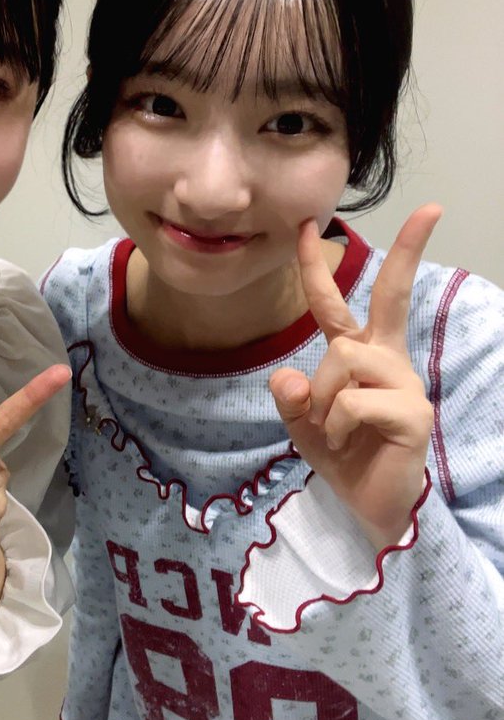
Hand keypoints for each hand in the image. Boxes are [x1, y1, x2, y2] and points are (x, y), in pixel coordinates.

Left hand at [268, 205, 441, 548]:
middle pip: (389, 297)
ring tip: (333, 432)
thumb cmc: (345, 460)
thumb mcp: (302, 426)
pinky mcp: (411, 413)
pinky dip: (336, 427)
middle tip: (431, 209)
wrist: (374, 509)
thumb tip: (288, 375)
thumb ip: (289, 398)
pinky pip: (352, 403)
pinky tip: (349, 445)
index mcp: (358, 357)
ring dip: (322, 398)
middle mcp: (385, 360)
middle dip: (407, 252)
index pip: (335, 305)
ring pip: (343, 357)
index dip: (317, 268)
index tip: (309, 225)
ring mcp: (403, 384)